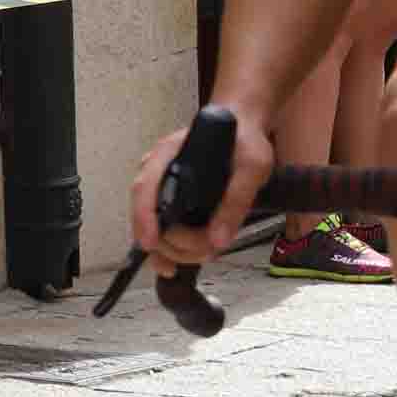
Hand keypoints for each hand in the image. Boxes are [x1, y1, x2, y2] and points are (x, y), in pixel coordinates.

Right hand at [129, 109, 275, 268]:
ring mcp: (161, 187)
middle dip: (171, 243)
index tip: (150, 242)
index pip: (145, 187)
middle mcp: (157, 171)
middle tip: (203, 253)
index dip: (144, 218)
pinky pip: (162, 228)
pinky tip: (176, 265)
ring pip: (153, 226)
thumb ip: (236, 200)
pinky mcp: (170, 201)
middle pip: (147, 214)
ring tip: (204, 254)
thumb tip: (218, 240)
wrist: (244, 131)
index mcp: (168, 154)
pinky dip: (168, 248)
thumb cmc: (246, 142)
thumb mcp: (252, 167)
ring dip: (173, 249)